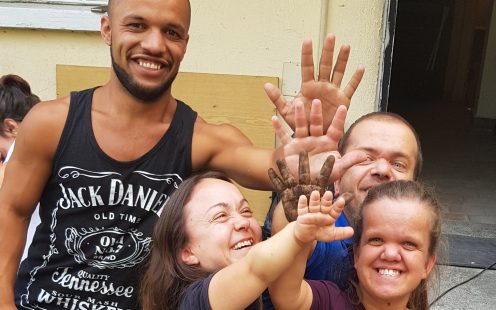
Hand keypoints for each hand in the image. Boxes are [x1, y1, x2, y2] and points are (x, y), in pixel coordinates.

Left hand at [265, 33, 364, 131]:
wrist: (313, 136)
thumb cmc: (300, 123)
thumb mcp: (287, 111)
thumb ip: (277, 98)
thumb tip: (266, 85)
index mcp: (308, 87)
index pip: (307, 66)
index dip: (307, 54)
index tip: (307, 40)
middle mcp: (321, 86)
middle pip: (325, 65)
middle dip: (327, 51)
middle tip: (330, 36)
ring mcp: (333, 92)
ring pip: (338, 72)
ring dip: (342, 60)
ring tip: (345, 46)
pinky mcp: (343, 100)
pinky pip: (350, 88)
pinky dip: (356, 79)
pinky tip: (360, 68)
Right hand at [270, 100, 366, 217]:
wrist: (300, 184)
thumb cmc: (320, 177)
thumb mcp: (335, 170)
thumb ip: (348, 162)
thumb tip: (364, 155)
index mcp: (328, 143)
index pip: (335, 129)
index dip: (339, 119)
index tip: (343, 107)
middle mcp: (315, 139)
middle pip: (316, 124)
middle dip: (316, 113)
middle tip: (316, 101)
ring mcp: (301, 142)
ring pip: (300, 126)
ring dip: (298, 115)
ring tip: (297, 103)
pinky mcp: (289, 147)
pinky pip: (283, 136)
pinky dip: (278, 128)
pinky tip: (273, 118)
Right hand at [294, 190, 353, 243]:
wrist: (307, 235)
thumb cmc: (321, 233)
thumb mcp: (331, 235)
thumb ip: (341, 233)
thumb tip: (352, 231)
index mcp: (330, 215)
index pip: (335, 210)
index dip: (338, 206)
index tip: (342, 201)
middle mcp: (322, 211)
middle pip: (325, 205)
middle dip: (326, 200)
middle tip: (329, 193)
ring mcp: (312, 212)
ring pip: (314, 205)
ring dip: (314, 199)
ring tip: (315, 193)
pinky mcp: (302, 214)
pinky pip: (302, 208)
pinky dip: (302, 203)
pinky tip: (302, 197)